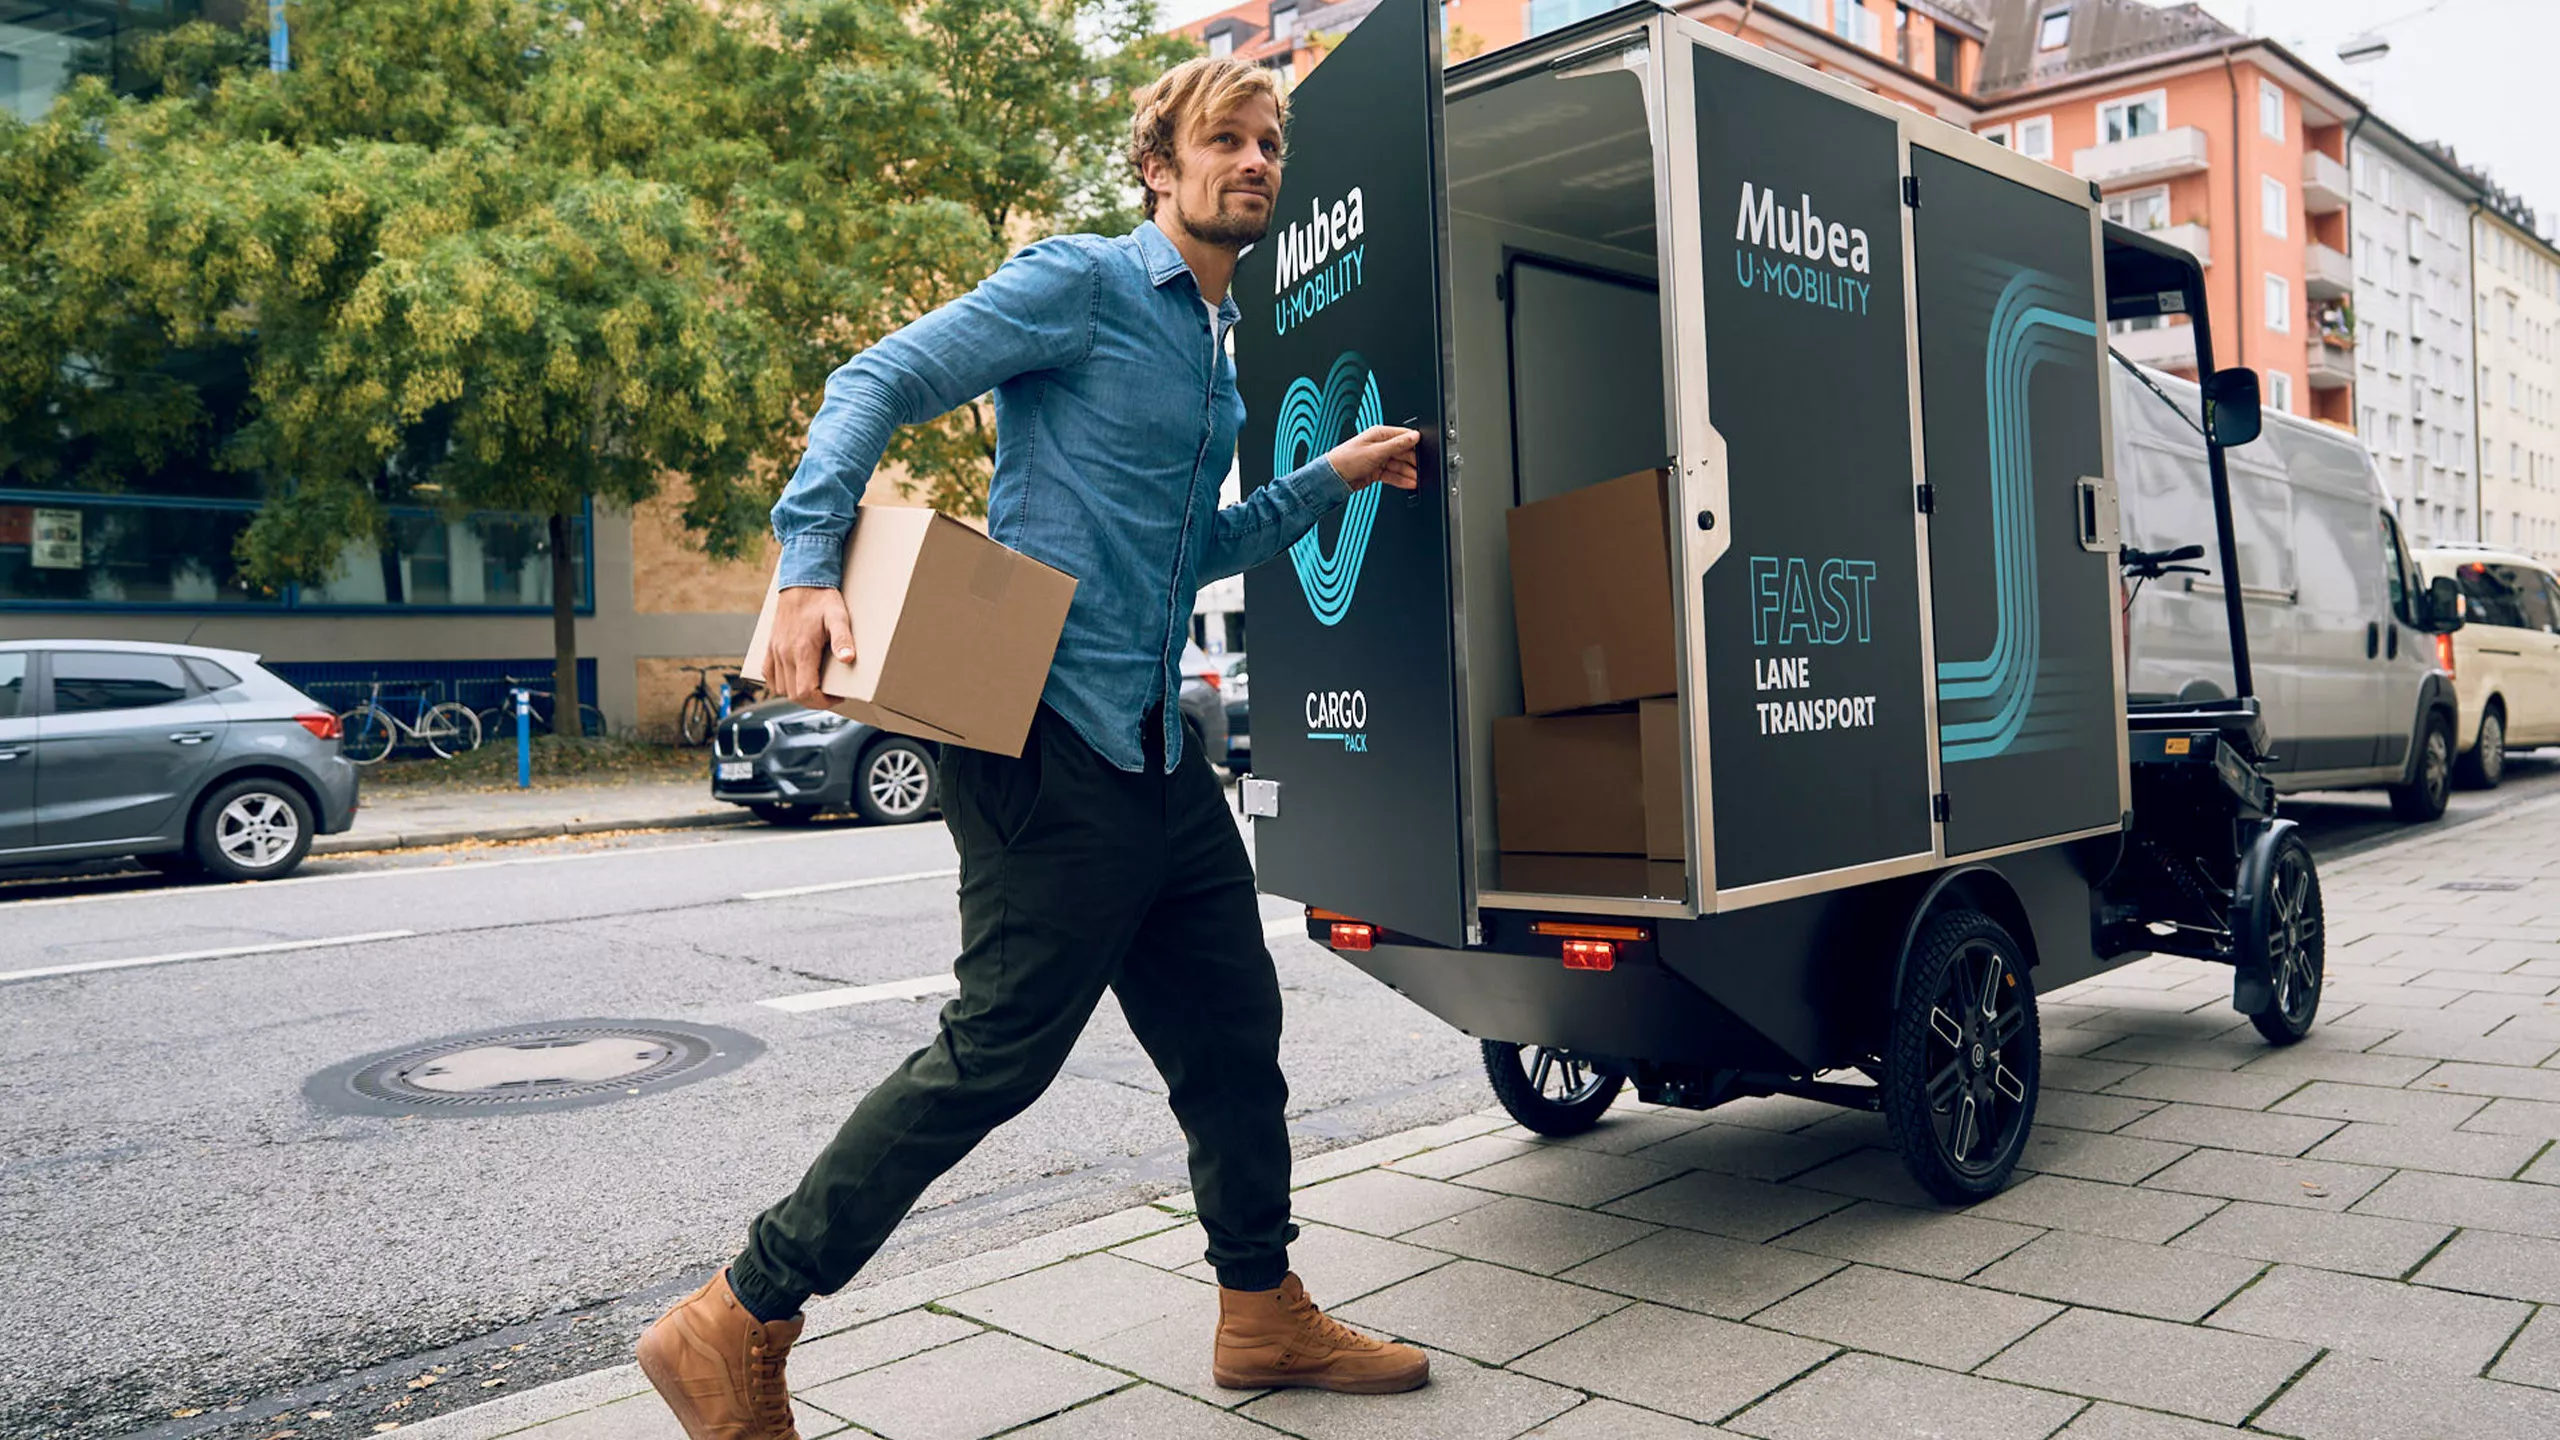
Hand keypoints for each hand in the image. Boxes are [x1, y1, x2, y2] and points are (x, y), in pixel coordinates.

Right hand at [770, 586, 855, 710]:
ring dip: (797, 694)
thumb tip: (848, 658)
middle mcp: (784, 653)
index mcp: (801, 650)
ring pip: (779, 688)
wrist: (802, 581)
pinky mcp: (770, 646)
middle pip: (793, 694)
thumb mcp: (839, 616)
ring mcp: (775, 650)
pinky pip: (768, 674)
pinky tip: (794, 679)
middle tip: (829, 694)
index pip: (805, 692)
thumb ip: (843, 638)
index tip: (836, 696)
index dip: (821, 702)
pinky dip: (780, 683)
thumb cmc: (822, 599)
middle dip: (813, 700)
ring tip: (815, 688)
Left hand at [1327, 425, 1421, 491]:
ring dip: (1408, 473)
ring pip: (1399, 465)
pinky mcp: (1376, 471)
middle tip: (1423, 470)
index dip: (1415, 444)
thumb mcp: (1376, 451)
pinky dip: (1401, 479)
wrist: (1332, 478)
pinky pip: (1392, 474)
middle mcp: (1380, 445)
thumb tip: (1414, 436)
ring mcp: (1378, 459)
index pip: (1403, 436)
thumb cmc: (1346, 460)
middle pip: (1403, 452)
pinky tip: (1409, 483)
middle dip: (1413, 462)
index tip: (1426, 453)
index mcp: (1379, 434)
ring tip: (1418, 480)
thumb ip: (1397, 445)